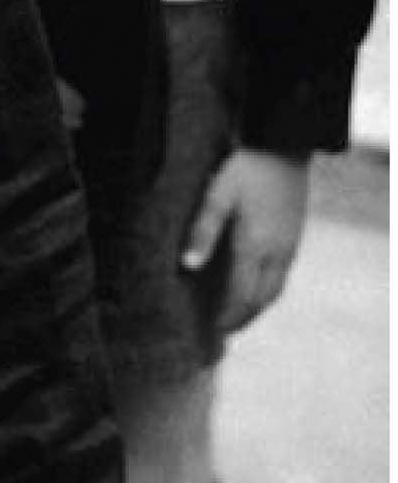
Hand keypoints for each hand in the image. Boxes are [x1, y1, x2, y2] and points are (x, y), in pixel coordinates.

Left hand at [181, 148, 310, 333]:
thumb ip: (202, 230)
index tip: (213, 331)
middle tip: (222, 333)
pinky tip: (255, 289)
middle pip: (260, 300)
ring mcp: (289, 248)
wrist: (284, 149)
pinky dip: (266, 293)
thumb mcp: (217, 195)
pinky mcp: (294, 240)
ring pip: (274, 291)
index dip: (226, 316)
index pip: (239, 295)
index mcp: (253, 246)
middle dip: (241, 319)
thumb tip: (187, 266)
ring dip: (256, 309)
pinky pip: (281, 277)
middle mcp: (275, 253)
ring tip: (237, 318)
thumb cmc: (245, 170)